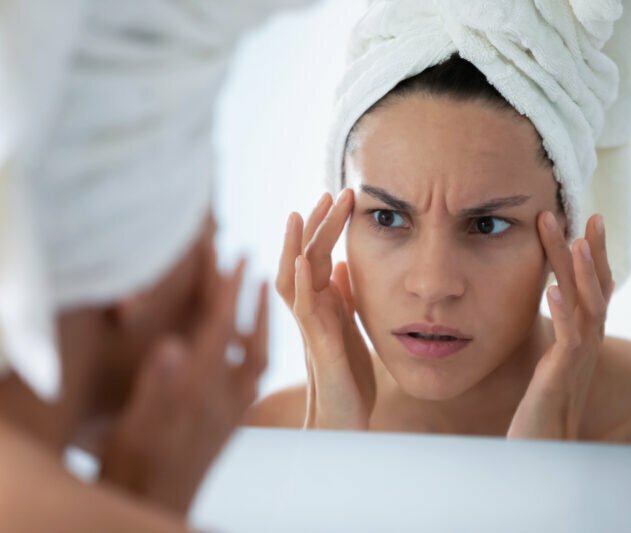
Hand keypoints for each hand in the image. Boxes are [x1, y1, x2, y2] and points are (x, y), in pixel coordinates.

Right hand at [100, 257, 268, 514]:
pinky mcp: (232, 422)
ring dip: (261, 325)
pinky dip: (255, 351)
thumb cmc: (134, 469)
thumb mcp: (134, 428)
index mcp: (199, 394)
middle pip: (250, 341)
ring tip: (262, 296)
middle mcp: (224, 400)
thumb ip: (156, 386)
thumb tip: (173, 344)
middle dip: (253, 302)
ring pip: (258, 360)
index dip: (229, 292)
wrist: (156, 509)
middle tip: (257, 267)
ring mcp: (232, 412)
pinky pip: (253, 378)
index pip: (220, 331)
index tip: (240, 257)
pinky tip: (248, 343)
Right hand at [275, 190, 375, 429]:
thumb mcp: (350, 325)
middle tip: (330, 191)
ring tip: (299, 214)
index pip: (319, 254)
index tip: (341, 196)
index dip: (327, 226)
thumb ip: (344, 296)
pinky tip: (302, 263)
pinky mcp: (319, 346)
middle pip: (305, 258)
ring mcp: (312, 326)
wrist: (344, 417)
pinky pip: (304, 312)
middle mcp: (312, 310)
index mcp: (322, 303)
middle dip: (316, 224)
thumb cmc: (346, 373)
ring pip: (295, 279)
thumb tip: (341, 264)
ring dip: (296, 246)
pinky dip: (301, 285)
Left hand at [507, 213, 613, 439]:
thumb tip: (551, 307)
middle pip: (596, 289)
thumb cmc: (544, 405)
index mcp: (583, 336)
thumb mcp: (551, 360)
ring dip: (581, 273)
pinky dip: (563, 311)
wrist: (545, 447)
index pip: (594, 287)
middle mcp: (588, 343)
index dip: (594, 255)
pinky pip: (568, 339)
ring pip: (588, 308)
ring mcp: (578, 359)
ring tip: (575, 240)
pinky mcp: (561, 375)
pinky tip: (552, 289)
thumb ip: (556, 333)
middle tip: (587, 214)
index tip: (588, 220)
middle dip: (591, 251)